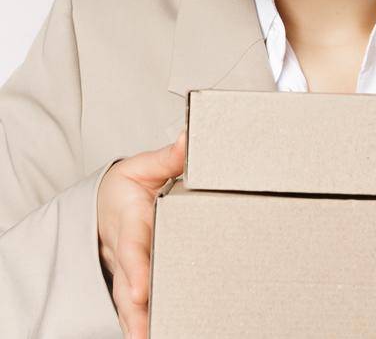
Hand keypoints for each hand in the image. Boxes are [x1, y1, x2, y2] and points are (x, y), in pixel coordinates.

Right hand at [96, 131, 186, 338]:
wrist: (103, 202)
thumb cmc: (126, 187)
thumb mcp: (143, 167)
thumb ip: (168, 157)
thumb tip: (189, 139)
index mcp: (129, 221)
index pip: (132, 248)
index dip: (137, 269)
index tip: (142, 290)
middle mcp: (123, 251)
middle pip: (127, 284)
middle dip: (135, 310)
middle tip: (145, 332)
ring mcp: (124, 269)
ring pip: (127, 301)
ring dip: (137, 323)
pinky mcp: (130, 280)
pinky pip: (133, 307)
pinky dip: (139, 323)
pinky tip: (152, 336)